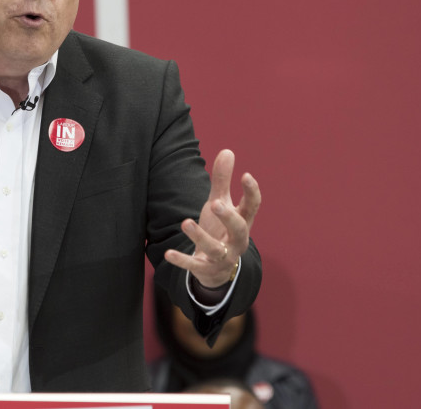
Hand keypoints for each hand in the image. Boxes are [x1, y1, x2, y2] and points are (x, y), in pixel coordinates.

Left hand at [165, 149, 260, 287]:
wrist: (218, 268)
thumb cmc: (221, 229)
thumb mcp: (221, 204)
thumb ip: (223, 181)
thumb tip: (227, 151)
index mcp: (243, 222)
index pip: (252, 207)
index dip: (251, 192)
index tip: (245, 175)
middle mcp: (237, 240)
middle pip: (238, 229)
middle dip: (228, 217)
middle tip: (215, 203)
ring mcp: (223, 256)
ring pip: (215, 249)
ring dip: (200, 237)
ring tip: (185, 222)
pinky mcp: (206, 268)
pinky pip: (194, 266)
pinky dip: (182, 260)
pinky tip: (168, 253)